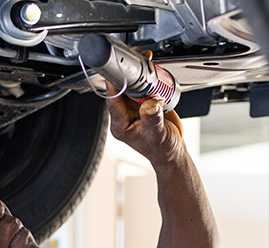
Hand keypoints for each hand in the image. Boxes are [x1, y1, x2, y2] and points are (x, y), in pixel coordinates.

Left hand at [104, 51, 185, 169]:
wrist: (173, 151)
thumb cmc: (162, 150)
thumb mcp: (157, 135)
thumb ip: (152, 120)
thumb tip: (150, 105)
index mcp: (121, 125)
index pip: (113, 101)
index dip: (115, 84)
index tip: (119, 69)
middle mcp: (125, 116)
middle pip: (121, 89)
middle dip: (128, 73)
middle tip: (136, 58)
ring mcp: (134, 108)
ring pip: (132, 85)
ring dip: (139, 72)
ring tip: (147, 59)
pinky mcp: (145, 102)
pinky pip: (144, 85)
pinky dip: (149, 76)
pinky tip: (153, 68)